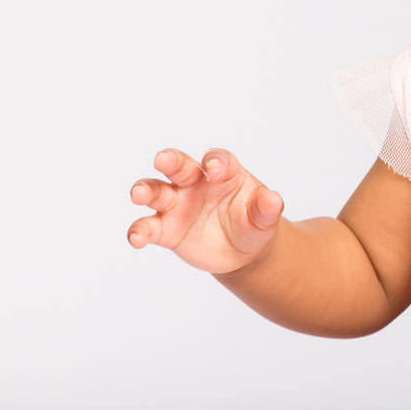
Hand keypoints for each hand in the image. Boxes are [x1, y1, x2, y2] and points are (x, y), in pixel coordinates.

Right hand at [127, 148, 284, 273]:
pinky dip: (139, 231)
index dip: (215, 162)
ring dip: (145, 189)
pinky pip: (148, 227)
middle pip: (180, 165)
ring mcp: (178, 205)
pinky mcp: (166, 229)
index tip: (215, 172)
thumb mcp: (264, 218)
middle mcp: (196, 183)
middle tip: (162, 159)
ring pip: (156, 191)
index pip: (217, 159)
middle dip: (170, 160)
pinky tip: (136, 238)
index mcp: (224, 173)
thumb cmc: (253, 222)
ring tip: (139, 194)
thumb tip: (274, 200)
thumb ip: (266, 209)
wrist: (242, 250)